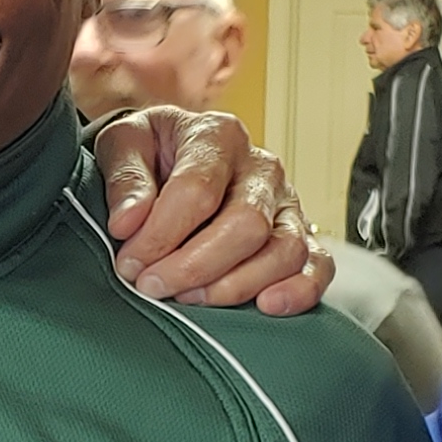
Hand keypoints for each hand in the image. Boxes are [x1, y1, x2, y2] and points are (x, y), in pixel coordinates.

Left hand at [88, 106, 334, 315]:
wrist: (175, 158)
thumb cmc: (151, 153)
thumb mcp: (123, 145)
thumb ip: (124, 179)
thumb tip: (128, 223)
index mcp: (218, 135)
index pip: (197, 189)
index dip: (161, 234)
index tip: (130, 264)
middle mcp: (261, 167)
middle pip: (246, 224)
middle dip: (195, 266)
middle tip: (153, 287)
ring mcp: (286, 203)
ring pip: (284, 250)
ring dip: (234, 285)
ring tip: (190, 299)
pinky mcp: (302, 235)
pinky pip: (318, 265)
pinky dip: (299, 290)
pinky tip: (266, 306)